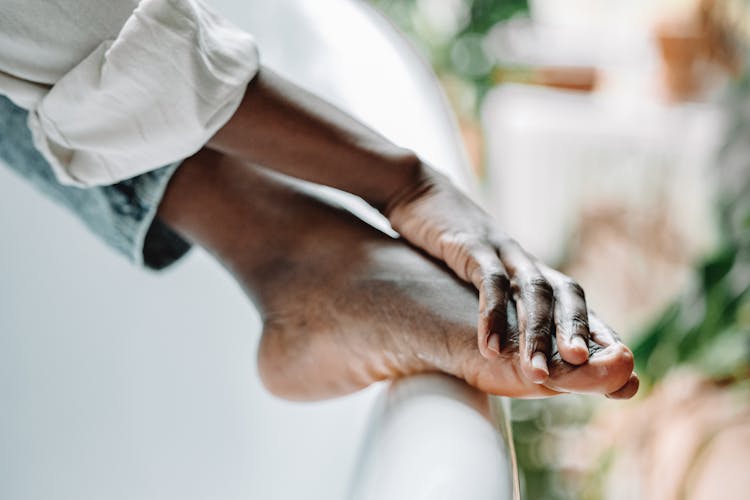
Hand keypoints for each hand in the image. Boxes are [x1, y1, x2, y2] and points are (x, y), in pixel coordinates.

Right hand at [384, 164, 593, 383]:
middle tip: (584, 370)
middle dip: (576, 333)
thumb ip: (501, 297)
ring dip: (537, 335)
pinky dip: (491, 315)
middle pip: (563, 296)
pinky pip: (488, 282)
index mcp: (529, 269)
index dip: (597, 333)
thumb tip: (512, 338)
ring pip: (532, 292)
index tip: (619, 369)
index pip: (574, 302)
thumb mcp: (480, 269)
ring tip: (537, 375)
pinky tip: (489, 349)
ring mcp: (500, 251)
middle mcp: (524, 260)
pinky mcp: (470, 245)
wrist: (416, 191)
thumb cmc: (448, 241)